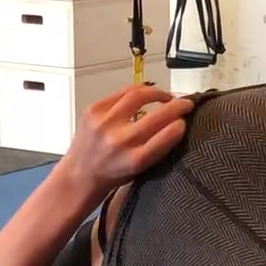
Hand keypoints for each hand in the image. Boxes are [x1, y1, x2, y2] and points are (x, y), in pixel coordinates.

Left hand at [56, 84, 193, 196]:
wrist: (79, 174)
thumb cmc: (113, 174)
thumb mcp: (141, 170)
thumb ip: (157, 147)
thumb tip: (176, 121)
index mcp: (135, 160)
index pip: (169, 135)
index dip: (181, 125)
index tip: (184, 122)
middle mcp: (121, 140)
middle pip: (159, 114)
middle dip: (178, 105)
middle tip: (186, 103)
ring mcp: (105, 122)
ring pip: (139, 95)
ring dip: (158, 92)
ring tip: (165, 96)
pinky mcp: (93, 110)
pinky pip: (122, 92)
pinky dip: (137, 91)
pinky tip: (144, 94)